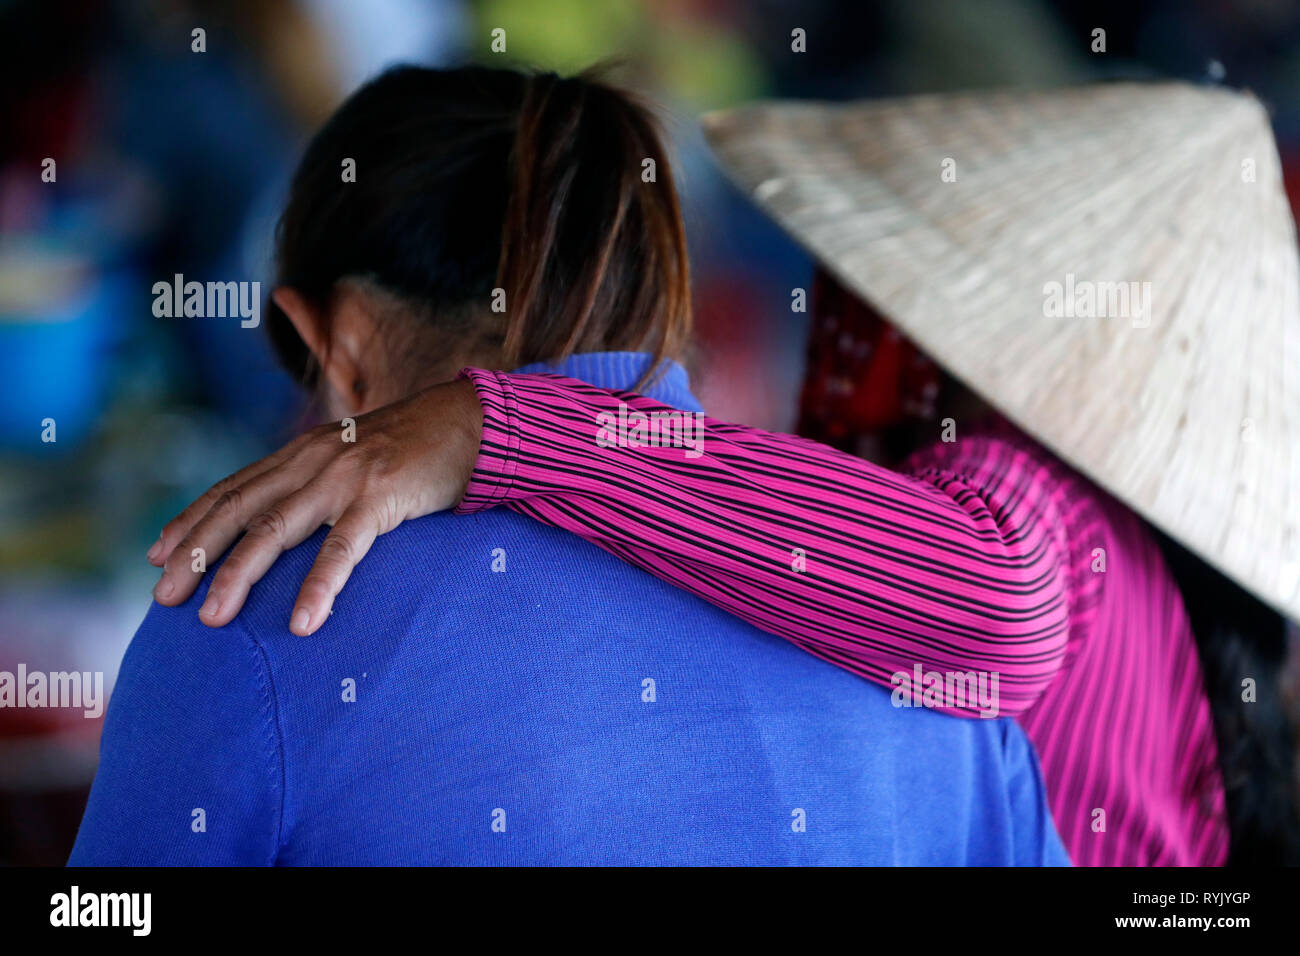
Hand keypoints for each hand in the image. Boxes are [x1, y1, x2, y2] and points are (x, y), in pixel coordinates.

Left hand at [148, 377, 482, 634]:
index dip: (191, 521)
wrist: (472, 422)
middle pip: (239, 510)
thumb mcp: (355, 458)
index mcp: (303, 453)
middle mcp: (312, 460)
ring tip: (212, 618)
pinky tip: (303, 622)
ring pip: (275, 530)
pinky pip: (342, 548)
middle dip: (195, 554)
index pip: (233, 488)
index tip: (158, 556)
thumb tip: (291, 525)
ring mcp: (344, 477)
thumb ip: (320, 483)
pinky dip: (319, 586)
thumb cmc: (417, 450)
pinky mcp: (381, 497)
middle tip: (162, 599)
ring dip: (237, 575)